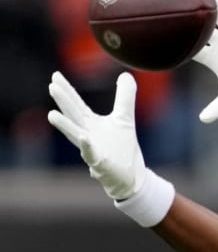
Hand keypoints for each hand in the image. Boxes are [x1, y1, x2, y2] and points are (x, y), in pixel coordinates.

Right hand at [47, 71, 145, 200]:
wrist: (132, 177)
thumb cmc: (123, 148)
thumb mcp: (125, 118)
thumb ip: (124, 97)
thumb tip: (126, 74)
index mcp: (92, 124)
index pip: (77, 104)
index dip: (67, 90)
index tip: (55, 75)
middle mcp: (88, 135)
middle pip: (74, 117)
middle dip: (64, 103)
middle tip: (52, 87)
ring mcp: (93, 151)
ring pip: (77, 137)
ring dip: (66, 126)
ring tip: (52, 115)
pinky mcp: (101, 165)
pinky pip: (92, 157)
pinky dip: (88, 148)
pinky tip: (84, 138)